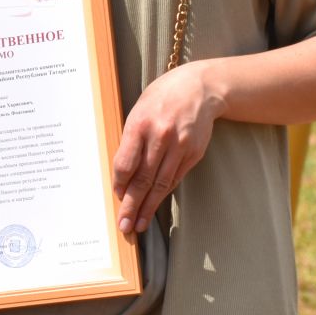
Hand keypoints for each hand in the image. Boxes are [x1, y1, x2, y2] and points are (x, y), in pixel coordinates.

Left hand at [110, 60, 222, 234]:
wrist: (198, 89)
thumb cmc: (161, 99)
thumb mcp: (139, 111)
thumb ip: (130, 140)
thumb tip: (122, 174)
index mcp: (140, 124)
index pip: (126, 163)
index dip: (120, 183)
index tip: (117, 197)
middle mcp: (160, 137)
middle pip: (143, 179)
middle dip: (132, 205)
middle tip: (124, 225)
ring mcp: (179, 146)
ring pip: (161, 184)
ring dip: (148, 207)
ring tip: (139, 224)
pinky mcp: (194, 154)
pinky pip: (175, 178)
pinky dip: (164, 193)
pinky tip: (156, 205)